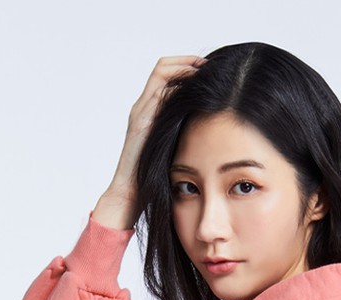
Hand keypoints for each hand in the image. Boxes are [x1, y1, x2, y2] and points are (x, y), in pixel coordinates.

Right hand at [94, 54, 207, 229]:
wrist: (130, 196)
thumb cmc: (153, 180)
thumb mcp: (174, 149)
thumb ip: (184, 134)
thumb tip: (210, 128)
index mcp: (150, 113)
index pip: (167, 76)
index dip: (187, 68)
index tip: (210, 72)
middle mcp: (143, 108)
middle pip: (163, 68)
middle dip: (188, 62)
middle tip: (210, 66)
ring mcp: (140, 112)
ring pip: (161, 73)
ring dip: (184, 67)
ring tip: (205, 71)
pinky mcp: (140, 121)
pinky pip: (158, 92)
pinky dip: (177, 84)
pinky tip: (196, 88)